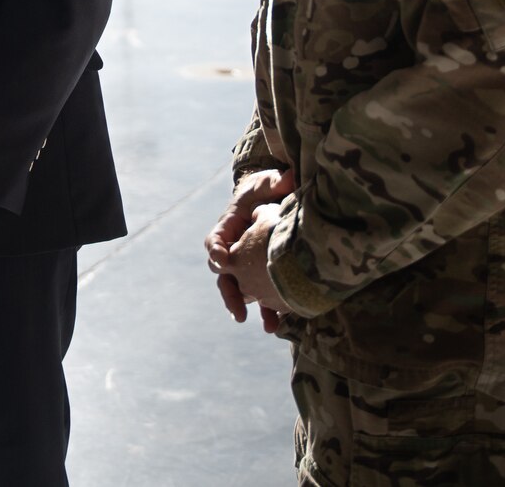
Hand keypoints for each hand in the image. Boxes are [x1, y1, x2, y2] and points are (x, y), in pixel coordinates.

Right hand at [206, 169, 293, 332]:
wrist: (273, 201)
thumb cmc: (265, 189)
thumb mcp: (268, 183)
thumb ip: (276, 181)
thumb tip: (290, 177)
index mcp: (228, 227)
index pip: (214, 240)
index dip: (217, 250)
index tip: (222, 259)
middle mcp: (233, 249)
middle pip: (223, 275)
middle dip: (230, 294)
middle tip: (239, 312)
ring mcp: (245, 264)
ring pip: (241, 290)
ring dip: (250, 309)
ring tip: (269, 328)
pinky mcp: (260, 274)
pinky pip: (260, 294)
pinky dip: (270, 310)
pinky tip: (280, 325)